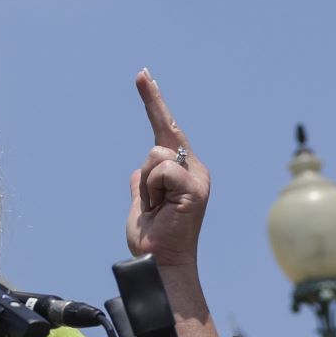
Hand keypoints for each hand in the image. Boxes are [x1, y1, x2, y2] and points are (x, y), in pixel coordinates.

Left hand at [126, 68, 209, 268]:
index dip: (153, 101)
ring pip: (154, 155)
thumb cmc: (152, 239)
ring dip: (146, 187)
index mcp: (182, 172)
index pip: (165, 129)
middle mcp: (194, 169)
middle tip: (154, 200)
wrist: (159, 262)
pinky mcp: (195, 187)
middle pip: (162, 133)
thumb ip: (143, 187)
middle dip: (149, 144)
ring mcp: (197, 177)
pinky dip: (152, 191)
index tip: (142, 74)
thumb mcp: (141, 206)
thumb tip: (138, 172)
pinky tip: (160, 209)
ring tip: (155, 209)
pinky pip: (160, 171)